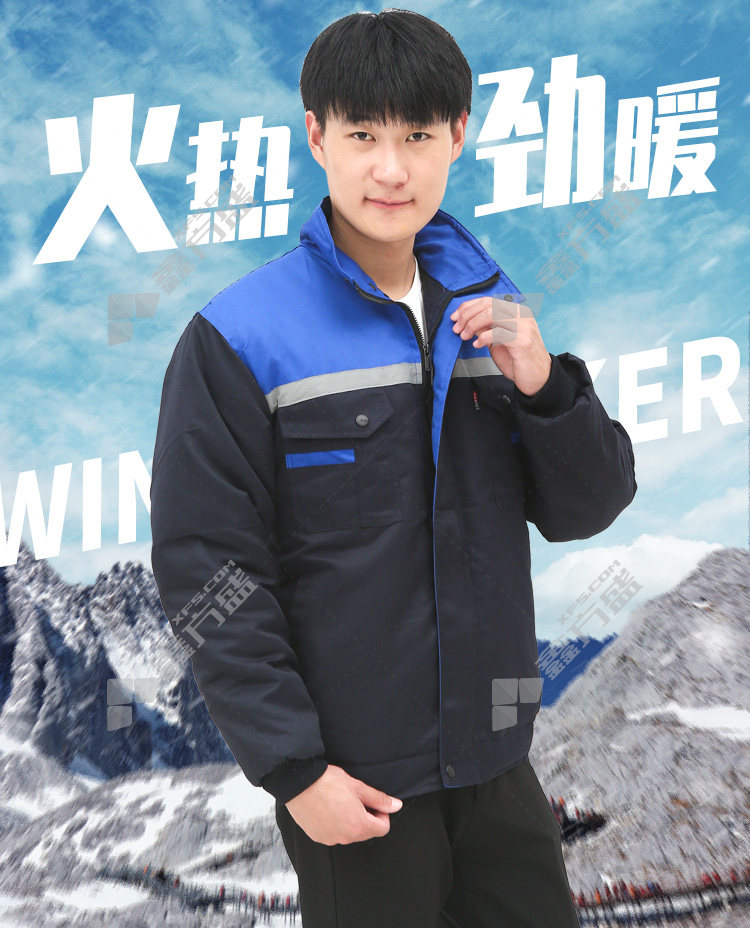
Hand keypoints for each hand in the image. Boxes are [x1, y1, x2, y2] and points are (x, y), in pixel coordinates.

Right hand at [285, 763, 402, 844]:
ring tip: (341, 802)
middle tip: (357, 799)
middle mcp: (345, 837)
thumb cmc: (327, 782)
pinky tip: (329, 808)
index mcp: (358, 825)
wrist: (299, 782)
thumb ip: (379, 799)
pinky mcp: (317, 837)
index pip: (382, 829)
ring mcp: (330, 839)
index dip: (382, 814)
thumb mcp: (358, 787)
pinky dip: (336, 824)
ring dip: (351, 821)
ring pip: (350, 834)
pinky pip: (334, 834)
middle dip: (367, 818)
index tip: (373, 803)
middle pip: (366, 833)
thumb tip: (396, 805)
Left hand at [450, 296, 550, 396]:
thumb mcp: (497, 340)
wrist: (537, 378)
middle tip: (457, 328)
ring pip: (491, 314)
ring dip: (472, 325)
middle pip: (487, 305)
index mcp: (516, 312)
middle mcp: (521, 315)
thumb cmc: (518, 360)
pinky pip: (498, 333)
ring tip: (465, 336)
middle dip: (467, 316)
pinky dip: (483, 337)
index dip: (468, 307)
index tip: (455, 317)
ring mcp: (523, 327)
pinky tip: (477, 345)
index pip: (488, 300)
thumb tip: (467, 320)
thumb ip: (485, 328)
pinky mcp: (523, 341)